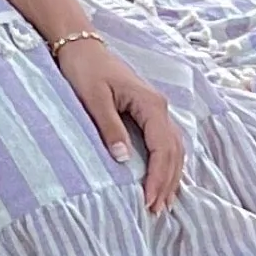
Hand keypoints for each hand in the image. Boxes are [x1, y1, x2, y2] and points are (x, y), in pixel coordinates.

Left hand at [57, 37, 184, 213]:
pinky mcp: (148, 111)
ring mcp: (156, 108)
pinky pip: (166, 142)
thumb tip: (123, 159)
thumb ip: (109, 128)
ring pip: (174, 148)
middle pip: (174, 152)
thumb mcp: (93, 99)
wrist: (81, 45)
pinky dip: (167, 163)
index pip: (163, 148)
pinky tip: (162, 179)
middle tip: (156, 210)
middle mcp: (160, 107)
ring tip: (162, 203)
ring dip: (171, 176)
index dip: (158, 177)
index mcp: (150, 104)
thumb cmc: (84, 69)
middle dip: (167, 182)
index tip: (149, 200)